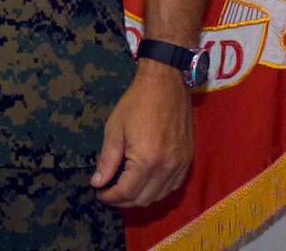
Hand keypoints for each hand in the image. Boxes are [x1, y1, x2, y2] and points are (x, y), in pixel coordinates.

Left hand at [91, 62, 194, 206]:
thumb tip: (97, 183)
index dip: (110, 197)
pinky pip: (173, 186)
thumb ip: (107, 160)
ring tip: (123, 189)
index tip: (98, 193)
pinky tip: (145, 183)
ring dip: (140, 198)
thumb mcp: (114, 129)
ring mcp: (180, 166)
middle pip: (144, 199)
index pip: (127, 192)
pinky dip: (157, 190)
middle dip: (123, 200)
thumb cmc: (136, 103)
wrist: (166, 85)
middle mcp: (167, 168)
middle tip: (108, 192)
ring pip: (160, 196)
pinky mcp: (188, 160)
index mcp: (146, 161)